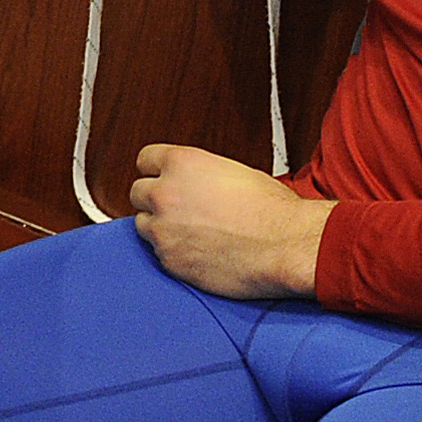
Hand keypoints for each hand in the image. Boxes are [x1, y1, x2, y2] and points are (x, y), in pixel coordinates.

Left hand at [128, 144, 332, 300]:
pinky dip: (173, 253)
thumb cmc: (271, 209)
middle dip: (154, 200)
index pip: (144, 159)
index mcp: (181, 163)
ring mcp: (163, 229)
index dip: (156, 170)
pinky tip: (198, 252)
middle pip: (137, 193)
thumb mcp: (231, 171)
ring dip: (160, 228)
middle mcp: (165, 193)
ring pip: (142, 225)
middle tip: (176, 209)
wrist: (285, 244)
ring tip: (189, 233)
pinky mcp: (170, 261)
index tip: (160, 179)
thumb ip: (199, 175)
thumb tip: (191, 184)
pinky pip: (159, 254)